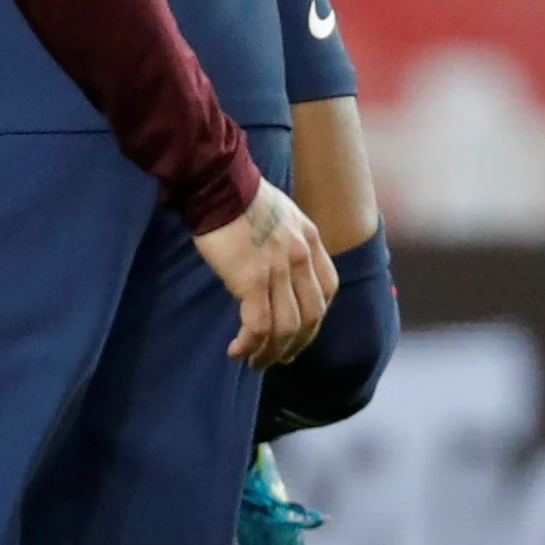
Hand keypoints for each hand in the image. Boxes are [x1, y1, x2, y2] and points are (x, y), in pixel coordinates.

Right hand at [194, 178, 338, 368]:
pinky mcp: (251, 279)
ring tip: (256, 363)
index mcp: (310, 239)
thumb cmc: (240, 195)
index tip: (299, 331)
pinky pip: (257, 325)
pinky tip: (237, 351)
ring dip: (272, 353)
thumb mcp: (282, 212)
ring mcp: (278, 269)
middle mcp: (300, 257)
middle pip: (311, 316)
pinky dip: (249, 344)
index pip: (327, 290)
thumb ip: (289, 239)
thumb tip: (280, 265)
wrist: (217, 182)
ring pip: (286, 327)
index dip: (316, 317)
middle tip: (280, 358)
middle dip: (297, 344)